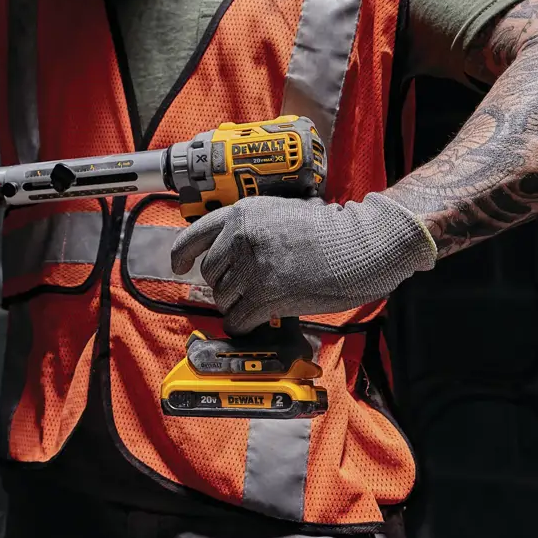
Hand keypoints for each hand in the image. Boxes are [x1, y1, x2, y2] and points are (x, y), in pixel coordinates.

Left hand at [168, 192, 436, 332]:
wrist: (361, 244)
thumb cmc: (330, 230)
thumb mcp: (282, 212)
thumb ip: (253, 229)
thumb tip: (230, 254)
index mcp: (243, 214)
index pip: (195, 234)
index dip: (182, 254)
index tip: (177, 266)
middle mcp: (241, 238)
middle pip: (210, 273)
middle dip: (222, 285)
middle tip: (242, 290)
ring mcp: (253, 267)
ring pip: (223, 297)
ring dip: (236, 305)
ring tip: (256, 303)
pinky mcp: (267, 294)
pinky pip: (238, 318)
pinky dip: (243, 324)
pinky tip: (255, 322)